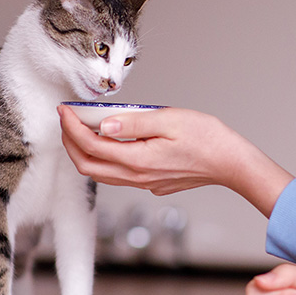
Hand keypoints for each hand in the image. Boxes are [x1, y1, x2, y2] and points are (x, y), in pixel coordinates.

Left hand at [58, 105, 292, 215]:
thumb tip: (104, 124)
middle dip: (70, 143)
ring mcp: (145, 183)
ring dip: (85, 152)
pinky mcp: (153, 183)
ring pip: (101, 174)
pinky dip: (105, 158)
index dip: (71, 128)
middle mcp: (137, 177)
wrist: (231, 163)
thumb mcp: (169, 119)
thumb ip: (134, 121)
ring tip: (82, 129)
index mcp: (138, 160)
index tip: (64, 110)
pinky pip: (118, 175)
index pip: (91, 146)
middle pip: (88, 166)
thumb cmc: (207, 138)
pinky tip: (111, 141)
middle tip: (66, 120)